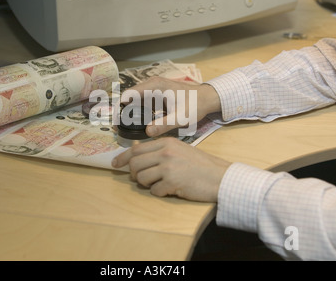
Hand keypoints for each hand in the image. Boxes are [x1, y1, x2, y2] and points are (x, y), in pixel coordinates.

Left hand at [112, 137, 231, 201]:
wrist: (220, 176)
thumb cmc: (201, 165)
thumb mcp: (180, 150)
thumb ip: (160, 150)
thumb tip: (138, 154)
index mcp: (166, 142)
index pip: (136, 148)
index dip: (123, 157)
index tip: (115, 164)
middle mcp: (165, 152)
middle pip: (135, 163)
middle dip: (133, 174)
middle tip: (140, 179)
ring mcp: (168, 167)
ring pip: (141, 178)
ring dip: (146, 184)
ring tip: (159, 184)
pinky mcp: (172, 182)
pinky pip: (154, 191)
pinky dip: (159, 193)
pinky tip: (171, 189)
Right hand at [121, 76, 220, 136]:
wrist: (205, 98)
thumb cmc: (195, 105)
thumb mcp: (181, 117)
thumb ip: (164, 124)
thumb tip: (147, 132)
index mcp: (155, 86)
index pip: (129, 94)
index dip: (120, 108)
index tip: (116, 123)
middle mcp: (150, 84)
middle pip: (128, 97)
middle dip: (121, 112)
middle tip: (117, 129)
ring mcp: (152, 89)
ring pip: (133, 100)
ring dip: (127, 112)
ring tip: (122, 128)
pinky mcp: (154, 95)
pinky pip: (140, 102)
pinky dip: (135, 112)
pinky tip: (134, 124)